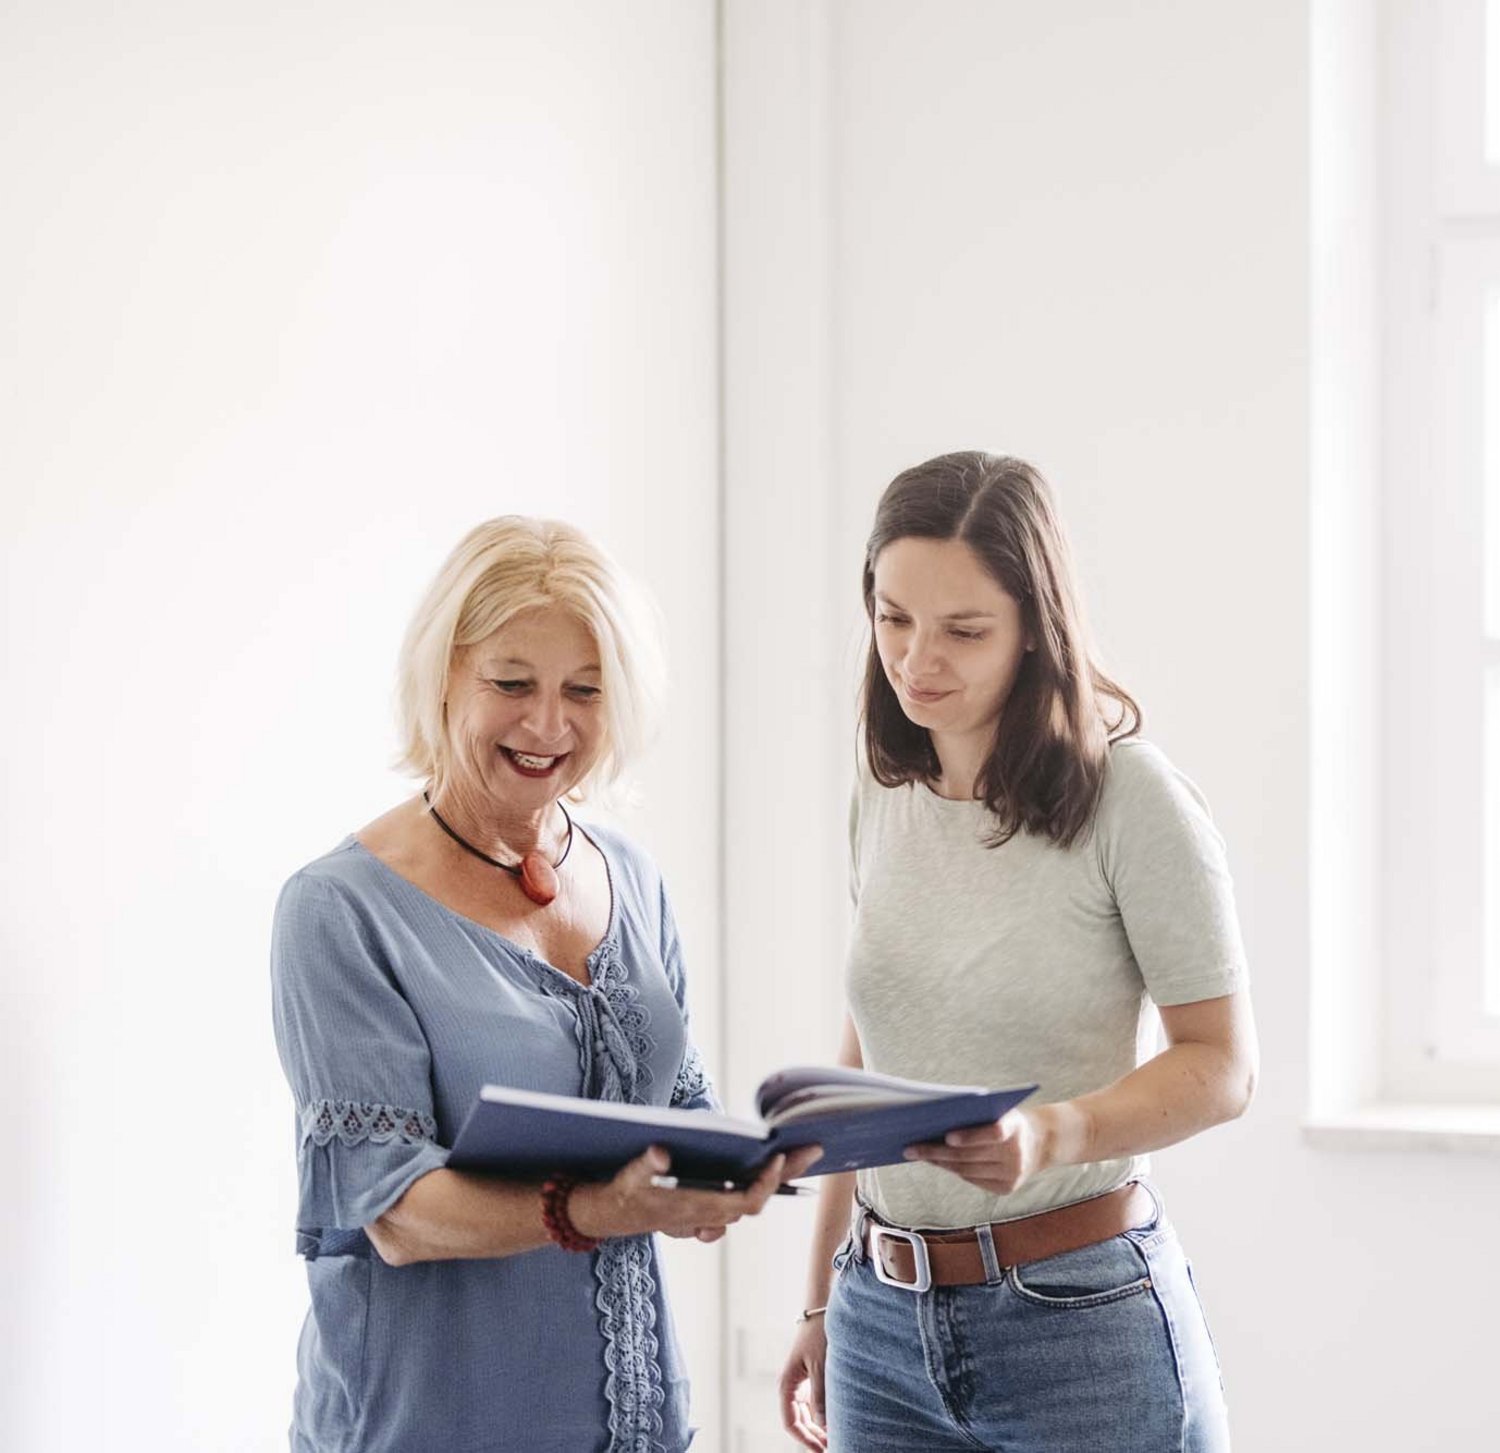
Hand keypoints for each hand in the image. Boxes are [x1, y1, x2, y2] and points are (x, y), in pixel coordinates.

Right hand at [572, 1144, 822, 1241]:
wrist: (610, 1214)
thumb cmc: (622, 1194)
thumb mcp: (628, 1178)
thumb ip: (644, 1166)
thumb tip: (660, 1151)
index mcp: (697, 1208)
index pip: (743, 1201)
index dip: (763, 1184)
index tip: (778, 1158)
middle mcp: (709, 1214)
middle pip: (758, 1198)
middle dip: (787, 1174)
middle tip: (814, 1147)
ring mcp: (709, 1212)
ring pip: (752, 1198)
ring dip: (778, 1177)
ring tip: (802, 1149)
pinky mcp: (707, 1206)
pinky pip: (740, 1197)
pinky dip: (760, 1182)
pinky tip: (776, 1162)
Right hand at [778, 1316, 828, 1450]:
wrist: (823, 1308)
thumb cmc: (819, 1335)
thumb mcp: (821, 1368)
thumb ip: (821, 1398)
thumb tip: (824, 1427)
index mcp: (787, 1384)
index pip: (791, 1422)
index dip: (805, 1439)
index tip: (822, 1450)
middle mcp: (792, 1386)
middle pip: (800, 1421)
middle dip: (814, 1436)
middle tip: (835, 1447)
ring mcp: (802, 1382)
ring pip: (809, 1414)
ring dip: (820, 1426)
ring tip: (839, 1437)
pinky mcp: (812, 1377)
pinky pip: (816, 1403)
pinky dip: (825, 1413)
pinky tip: (838, 1420)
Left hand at [902, 1107, 1050, 1195]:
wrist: (1042, 1143)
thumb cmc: (1010, 1120)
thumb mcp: (1001, 1111)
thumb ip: (978, 1115)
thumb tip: (935, 1119)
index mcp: (1015, 1129)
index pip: (993, 1134)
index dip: (970, 1137)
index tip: (947, 1137)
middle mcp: (1015, 1155)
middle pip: (970, 1156)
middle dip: (937, 1152)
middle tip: (911, 1148)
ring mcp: (1012, 1175)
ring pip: (967, 1170)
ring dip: (940, 1162)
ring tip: (919, 1154)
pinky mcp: (1006, 1188)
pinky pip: (973, 1179)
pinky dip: (955, 1170)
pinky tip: (938, 1162)